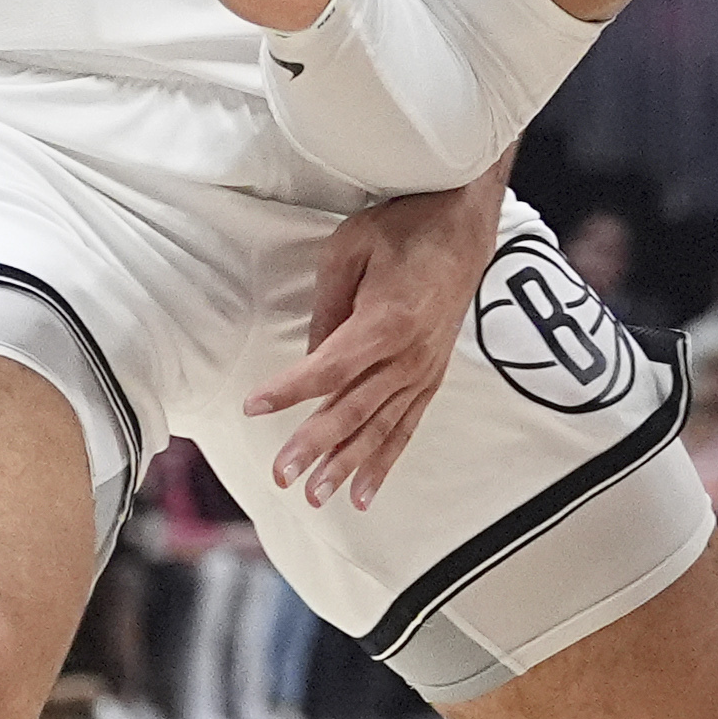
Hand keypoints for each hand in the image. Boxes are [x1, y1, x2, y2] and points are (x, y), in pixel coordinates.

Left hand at [242, 168, 501, 508]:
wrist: (465, 222)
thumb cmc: (404, 227)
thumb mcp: (350, 247)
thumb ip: (327, 306)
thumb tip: (312, 354)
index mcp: (386, 320)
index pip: (328, 367)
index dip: (289, 389)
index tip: (252, 406)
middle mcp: (409, 354)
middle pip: (353, 408)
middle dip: (314, 445)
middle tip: (281, 476)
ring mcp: (424, 369)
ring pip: (380, 427)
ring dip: (348, 465)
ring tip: (316, 496)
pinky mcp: (432, 375)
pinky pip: (407, 426)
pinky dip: (385, 461)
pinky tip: (363, 493)